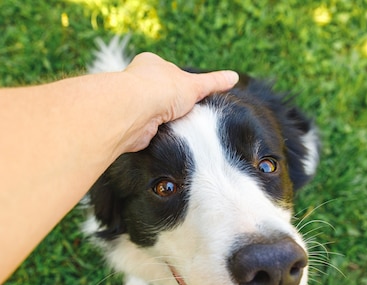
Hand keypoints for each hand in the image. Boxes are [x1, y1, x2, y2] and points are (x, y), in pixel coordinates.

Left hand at [120, 52, 238, 151]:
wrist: (136, 111)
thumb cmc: (162, 89)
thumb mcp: (195, 85)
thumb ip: (213, 82)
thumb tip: (234, 77)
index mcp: (151, 64)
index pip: (170, 73)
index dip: (183, 85)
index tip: (194, 95)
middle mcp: (139, 81)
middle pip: (162, 95)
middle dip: (175, 106)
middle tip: (192, 115)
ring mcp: (134, 103)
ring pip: (156, 114)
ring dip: (168, 121)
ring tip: (183, 128)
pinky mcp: (131, 123)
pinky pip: (150, 130)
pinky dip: (160, 134)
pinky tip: (169, 137)